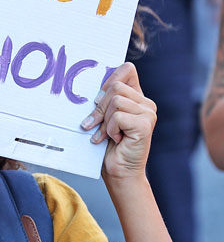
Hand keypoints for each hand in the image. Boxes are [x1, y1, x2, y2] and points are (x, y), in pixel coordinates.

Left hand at [81, 62, 155, 179]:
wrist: (118, 172)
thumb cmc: (108, 147)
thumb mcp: (103, 118)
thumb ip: (103, 100)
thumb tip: (93, 87)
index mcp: (136, 97)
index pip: (126, 69)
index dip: (109, 80)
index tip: (97, 100)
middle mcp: (146, 103)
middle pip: (115, 86)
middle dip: (99, 107)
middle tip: (95, 125)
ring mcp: (148, 113)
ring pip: (115, 100)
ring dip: (104, 121)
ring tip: (108, 135)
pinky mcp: (145, 124)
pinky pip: (117, 116)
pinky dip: (110, 129)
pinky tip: (116, 139)